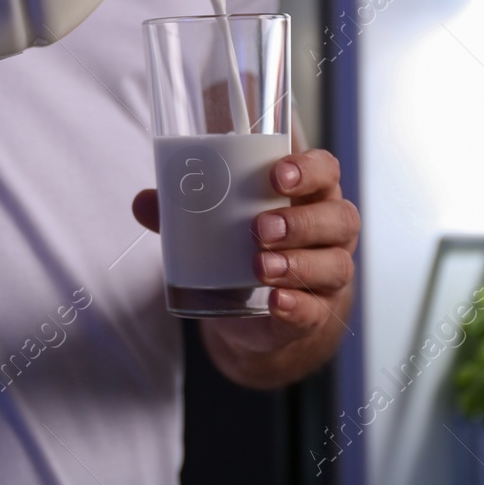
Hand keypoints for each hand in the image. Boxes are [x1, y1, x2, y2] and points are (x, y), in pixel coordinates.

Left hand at [132, 147, 358, 363]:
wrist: (258, 313)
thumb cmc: (246, 248)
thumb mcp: (217, 225)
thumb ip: (185, 212)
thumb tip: (143, 202)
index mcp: (309, 197)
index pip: (327, 171)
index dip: (309, 170)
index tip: (277, 174)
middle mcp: (329, 234)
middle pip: (340, 219)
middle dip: (301, 221)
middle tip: (260, 228)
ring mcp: (328, 276)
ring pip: (334, 265)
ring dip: (297, 264)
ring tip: (259, 266)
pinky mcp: (316, 314)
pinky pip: (317, 311)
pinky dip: (297, 306)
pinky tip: (275, 302)